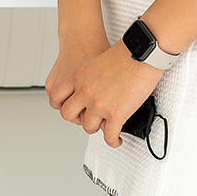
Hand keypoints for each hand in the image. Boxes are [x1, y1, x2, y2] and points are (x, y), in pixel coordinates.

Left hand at [48, 41, 162, 147]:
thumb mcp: (93, 61)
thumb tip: (88, 89)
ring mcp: (99, 105)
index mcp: (77, 77)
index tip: (69, 107)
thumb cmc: (123, 54)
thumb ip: (86, 78)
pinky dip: (113, 141)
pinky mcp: (116, 115)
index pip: (56, 96)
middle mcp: (85, 92)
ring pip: (89, 127)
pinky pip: (110, 136)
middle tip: (86, 117)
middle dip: (77, 118)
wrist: (140, 55)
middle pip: (68, 115)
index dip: (60, 104)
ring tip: (104, 125)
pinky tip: (116, 139)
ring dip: (97, 127)